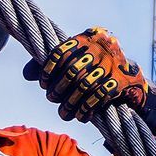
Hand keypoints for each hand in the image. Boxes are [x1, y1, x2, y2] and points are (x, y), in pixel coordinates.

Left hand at [24, 28, 154, 123]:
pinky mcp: (121, 79)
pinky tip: (80, 116)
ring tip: (63, 113)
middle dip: (58, 89)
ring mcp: (112, 63)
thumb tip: (27, 74)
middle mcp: (100, 48)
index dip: (48, 70)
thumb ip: (50, 64)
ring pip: (84, 86)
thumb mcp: (74, 59)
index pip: (60, 52)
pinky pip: (99, 96)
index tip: (43, 84)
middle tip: (51, 98)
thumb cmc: (93, 67)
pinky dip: (87, 108)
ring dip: (71, 103)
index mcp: (85, 39)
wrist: (128, 73)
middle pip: (72, 72)